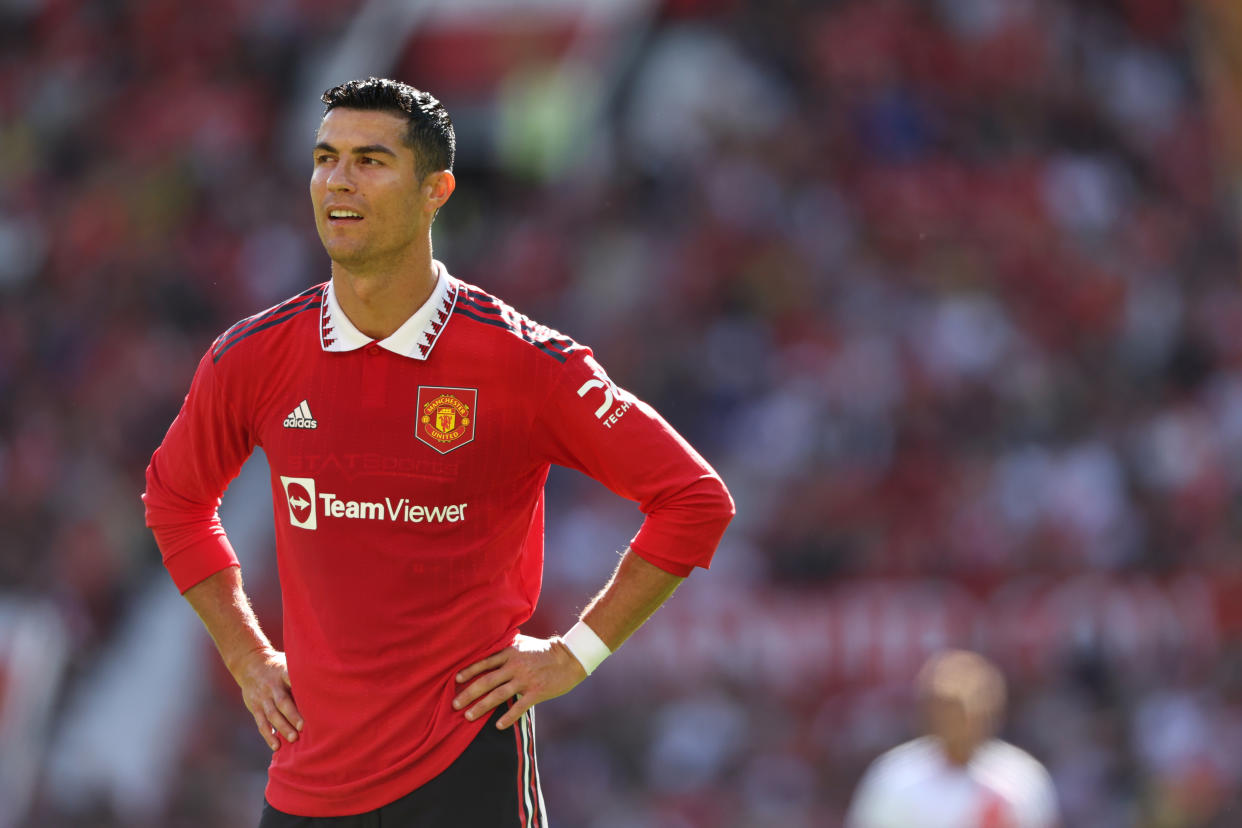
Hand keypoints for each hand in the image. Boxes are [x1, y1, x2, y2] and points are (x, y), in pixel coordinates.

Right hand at [230, 647, 302, 750]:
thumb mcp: (288, 661)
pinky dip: (268, 735)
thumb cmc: (278, 666)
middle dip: (292, 714)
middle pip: (282, 701)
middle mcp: (272, 686)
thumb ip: (302, 671)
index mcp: (282, 672)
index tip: (311, 700)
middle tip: (303, 726)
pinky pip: (261, 723)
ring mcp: (262, 697)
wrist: (250, 664)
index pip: (292, 679)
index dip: (300, 689)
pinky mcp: (255, 707)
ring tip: (293, 738)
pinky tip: (276, 746)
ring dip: (282, 727)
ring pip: (272, 714)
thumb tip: (330, 678)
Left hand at [453, 634, 586, 728]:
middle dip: (469, 694)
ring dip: (481, 707)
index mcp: (510, 653)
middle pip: (487, 681)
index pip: (485, 663)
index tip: (456, 680)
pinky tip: (498, 725)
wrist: (569, 658)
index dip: (469, 671)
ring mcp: (525, 680)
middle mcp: (515, 666)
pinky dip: (507, 717)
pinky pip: (518, 707)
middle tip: (455, 704)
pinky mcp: (536, 692)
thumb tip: (491, 645)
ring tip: (469, 716)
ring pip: (498, 695)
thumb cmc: (545, 650)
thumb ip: (507, 645)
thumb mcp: (524, 642)